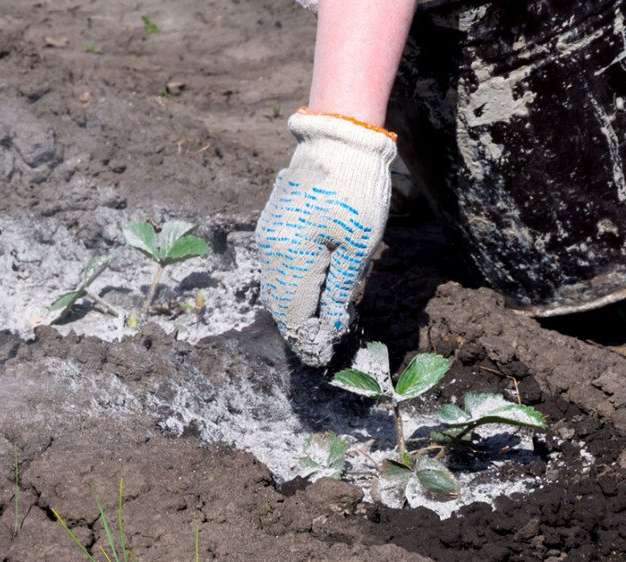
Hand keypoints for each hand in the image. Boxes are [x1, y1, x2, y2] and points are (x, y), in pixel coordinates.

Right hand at [256, 109, 396, 365]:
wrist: (339, 138)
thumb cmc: (356, 190)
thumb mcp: (358, 244)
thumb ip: (340, 289)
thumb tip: (331, 325)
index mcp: (289, 257)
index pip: (293, 314)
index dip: (307, 340)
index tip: (322, 359)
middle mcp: (270, 249)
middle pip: (279, 304)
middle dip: (298, 328)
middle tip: (318, 349)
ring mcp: (268, 235)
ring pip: (275, 287)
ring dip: (293, 308)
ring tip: (316, 326)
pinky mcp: (273, 224)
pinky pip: (277, 267)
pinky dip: (291, 287)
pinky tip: (310, 293)